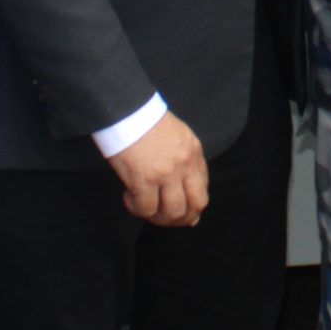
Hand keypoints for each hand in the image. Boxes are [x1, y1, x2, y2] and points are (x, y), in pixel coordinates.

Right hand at [111, 112, 208, 228]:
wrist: (127, 110)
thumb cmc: (148, 121)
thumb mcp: (178, 135)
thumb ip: (185, 159)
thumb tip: (185, 188)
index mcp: (194, 152)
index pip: (203, 188)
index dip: (193, 205)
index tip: (181, 210)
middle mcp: (185, 165)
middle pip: (195, 205)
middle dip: (183, 219)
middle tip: (166, 219)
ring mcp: (166, 173)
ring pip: (172, 212)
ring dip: (159, 218)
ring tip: (146, 210)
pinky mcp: (144, 179)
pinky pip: (146, 208)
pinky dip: (137, 209)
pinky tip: (130, 199)